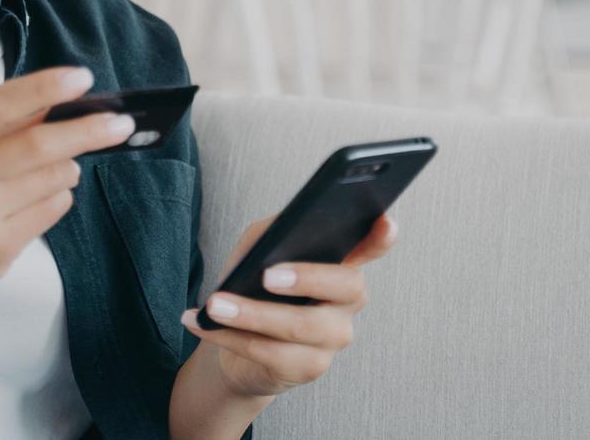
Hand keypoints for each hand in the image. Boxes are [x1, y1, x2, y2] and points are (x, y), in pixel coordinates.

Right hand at [0, 64, 136, 322]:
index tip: (82, 78)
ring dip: (69, 167)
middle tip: (121, 121)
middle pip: (37, 143)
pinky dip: (58, 196)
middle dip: (88, 128)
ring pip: (52, 177)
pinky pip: (51, 210)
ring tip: (61, 166)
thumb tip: (53, 99)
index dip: (45, 87)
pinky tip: (41, 198)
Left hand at [179, 211, 398, 398]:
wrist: (237, 343)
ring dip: (251, 315)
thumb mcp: (258, 250)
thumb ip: (272, 234)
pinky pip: (271, 353)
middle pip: (346, 286)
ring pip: (301, 326)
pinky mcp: (309, 367)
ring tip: (216, 305)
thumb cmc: (254, 285)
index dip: (382, 238)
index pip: (372, 246)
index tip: (385, 222)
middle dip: (308, 278)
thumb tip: (275, 235)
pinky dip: (231, 336)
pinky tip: (204, 323)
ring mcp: (333, 337)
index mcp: (340, 263)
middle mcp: (347, 301)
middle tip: (269, 275)